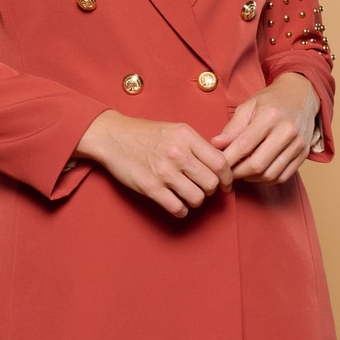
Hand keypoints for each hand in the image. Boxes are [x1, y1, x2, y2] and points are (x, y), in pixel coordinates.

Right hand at [75, 110, 233, 217]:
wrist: (113, 136)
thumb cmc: (145, 133)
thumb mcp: (175, 129)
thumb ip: (197, 145)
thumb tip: (220, 165)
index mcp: (186, 136)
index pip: (220, 162)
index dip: (227, 177)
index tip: (224, 184)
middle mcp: (177, 153)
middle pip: (211, 183)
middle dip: (210, 190)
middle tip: (202, 188)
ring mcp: (163, 171)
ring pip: (197, 198)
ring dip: (195, 200)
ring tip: (187, 194)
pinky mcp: (150, 187)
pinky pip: (178, 208)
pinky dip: (181, 209)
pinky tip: (176, 202)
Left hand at [211, 73, 319, 184]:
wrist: (301, 96)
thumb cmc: (271, 100)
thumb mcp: (248, 106)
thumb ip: (233, 128)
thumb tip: (216, 145)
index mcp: (270, 116)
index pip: (244, 145)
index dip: (228, 159)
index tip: (217, 165)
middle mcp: (287, 131)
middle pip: (257, 164)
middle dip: (238, 172)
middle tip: (226, 171)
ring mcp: (298, 145)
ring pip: (270, 174)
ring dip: (251, 178)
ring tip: (240, 171)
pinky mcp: (304, 155)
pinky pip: (283, 177)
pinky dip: (266, 179)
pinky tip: (256, 173)